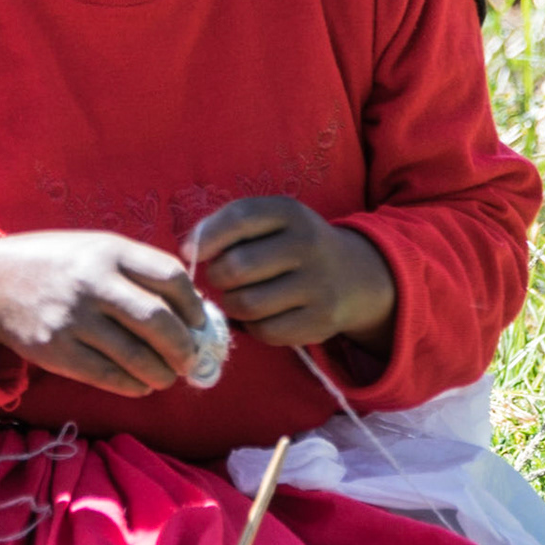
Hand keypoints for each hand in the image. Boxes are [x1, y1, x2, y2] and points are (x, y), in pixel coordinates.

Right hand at [0, 230, 206, 397]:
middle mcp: (93, 282)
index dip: (194, 306)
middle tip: (191, 359)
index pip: (171, 277)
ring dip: (163, 373)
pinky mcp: (57, 350)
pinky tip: (141, 383)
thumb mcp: (96, 248)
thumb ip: (139, 270)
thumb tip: (190, 311)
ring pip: (137, 356)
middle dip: (185, 347)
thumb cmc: (58, 264)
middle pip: (159, 321)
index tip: (199, 323)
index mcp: (109, 250)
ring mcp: (73, 318)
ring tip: (168, 375)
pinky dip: (134, 385)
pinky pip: (109, 376)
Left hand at [183, 196, 395, 351]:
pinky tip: (260, 315)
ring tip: (239, 295)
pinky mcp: (320, 321)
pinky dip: (252, 326)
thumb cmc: (293, 245)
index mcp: (291, 212)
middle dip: (217, 276)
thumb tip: (188, 250)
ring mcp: (318, 285)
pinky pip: (265, 331)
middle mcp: (308, 245)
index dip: (206, 237)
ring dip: (231, 303)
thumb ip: (230, 225)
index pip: (239, 218)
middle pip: (237, 267)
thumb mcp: (272, 221)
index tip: (190, 252)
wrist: (355, 276)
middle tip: (223, 277)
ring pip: (247, 304)